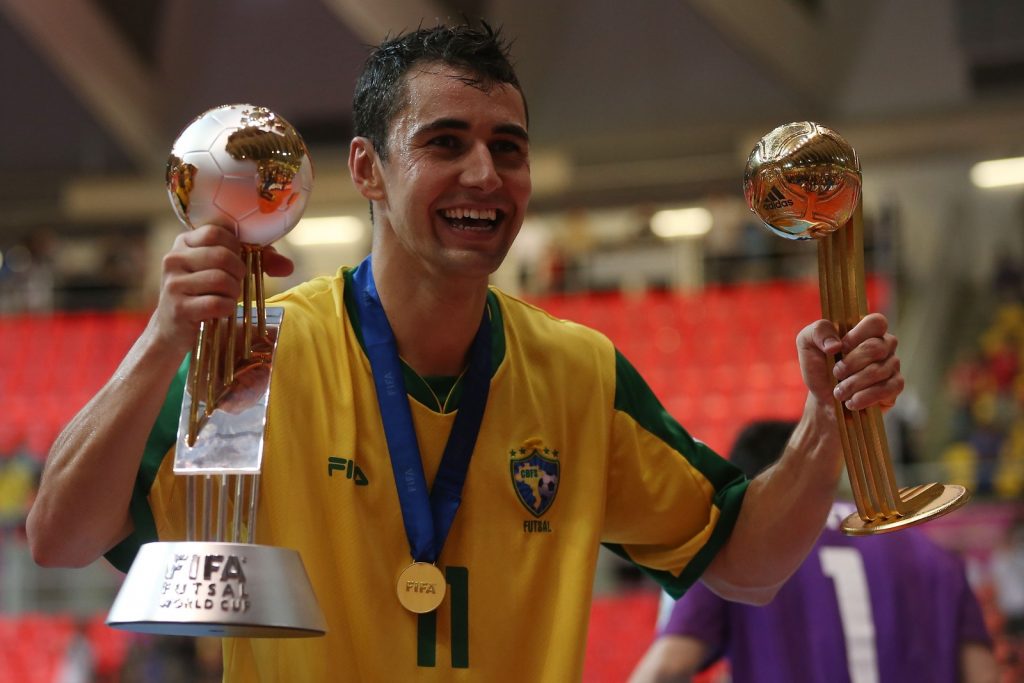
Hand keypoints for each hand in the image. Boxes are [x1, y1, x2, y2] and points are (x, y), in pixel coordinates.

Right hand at [152, 225, 294, 355]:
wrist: (173, 328)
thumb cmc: (205, 293)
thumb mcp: (224, 270)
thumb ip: (257, 260)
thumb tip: (288, 266)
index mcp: (184, 243)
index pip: (217, 232)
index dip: (237, 247)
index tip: (238, 260)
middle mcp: (174, 259)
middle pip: (223, 256)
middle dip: (239, 272)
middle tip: (237, 283)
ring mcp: (173, 283)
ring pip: (221, 279)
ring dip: (234, 291)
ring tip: (228, 296)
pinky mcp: (178, 307)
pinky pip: (216, 303)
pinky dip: (227, 308)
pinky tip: (222, 310)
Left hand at [797, 312, 902, 410]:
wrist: (823, 399)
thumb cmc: (819, 367)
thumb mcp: (807, 344)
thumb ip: (817, 332)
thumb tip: (835, 345)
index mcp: (865, 330)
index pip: (876, 322)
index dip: (858, 335)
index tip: (840, 348)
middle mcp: (883, 345)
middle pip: (877, 347)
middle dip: (850, 364)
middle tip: (836, 373)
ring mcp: (892, 365)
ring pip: (879, 370)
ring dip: (853, 384)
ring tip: (839, 392)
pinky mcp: (895, 386)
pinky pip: (888, 389)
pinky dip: (865, 397)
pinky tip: (852, 402)